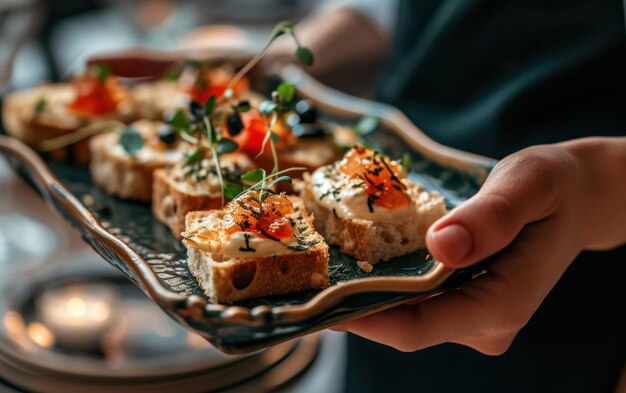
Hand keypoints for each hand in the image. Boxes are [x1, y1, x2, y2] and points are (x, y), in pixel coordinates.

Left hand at [334, 137, 625, 354]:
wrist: (576, 197)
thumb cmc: (555, 188)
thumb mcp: (529, 186)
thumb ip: (492, 216)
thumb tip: (442, 245)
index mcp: (501, 304)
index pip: (417, 328)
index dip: (362, 319)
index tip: (315, 300)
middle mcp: (483, 322)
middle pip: (404, 324)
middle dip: (354, 303)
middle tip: (304, 274)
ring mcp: (473, 316)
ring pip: (406, 314)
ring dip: (366, 291)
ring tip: (322, 262)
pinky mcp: (464, 302)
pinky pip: (416, 299)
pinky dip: (387, 281)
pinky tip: (359, 258)